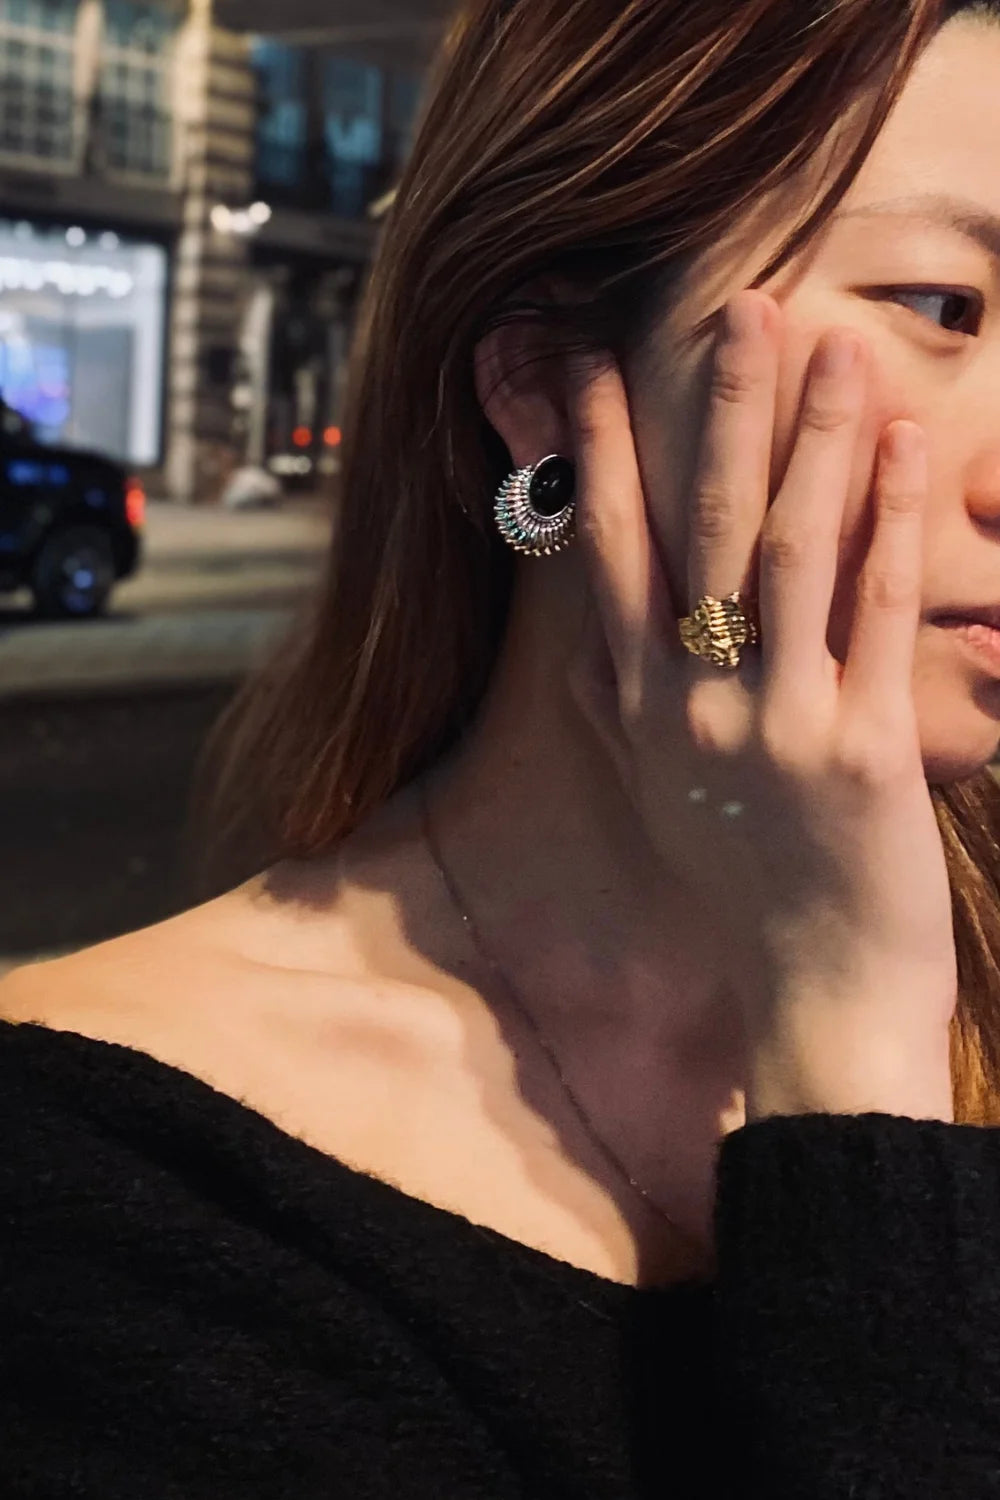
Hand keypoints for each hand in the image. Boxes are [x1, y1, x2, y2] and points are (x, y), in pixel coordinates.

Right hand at [569, 291, 955, 1122]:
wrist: (815, 999)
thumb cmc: (742, 896)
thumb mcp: (657, 802)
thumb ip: (616, 716)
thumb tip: (581, 653)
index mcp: (643, 712)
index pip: (606, 558)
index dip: (600, 456)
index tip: (588, 366)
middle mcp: (694, 707)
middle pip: (698, 533)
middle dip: (717, 412)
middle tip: (739, 308)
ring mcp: (776, 727)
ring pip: (787, 555)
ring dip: (809, 441)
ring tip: (832, 344)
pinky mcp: (862, 751)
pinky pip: (878, 615)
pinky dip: (889, 523)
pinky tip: (906, 446)